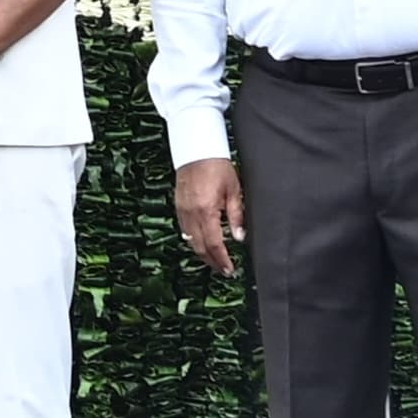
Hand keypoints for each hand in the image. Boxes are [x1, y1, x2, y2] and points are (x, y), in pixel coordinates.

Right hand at [175, 157, 246, 274]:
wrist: (195, 147)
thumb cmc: (216, 165)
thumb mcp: (233, 190)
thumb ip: (236, 216)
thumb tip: (239, 237)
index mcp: (206, 210)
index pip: (214, 244)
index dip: (222, 260)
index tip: (230, 269)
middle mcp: (191, 213)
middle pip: (200, 247)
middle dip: (212, 261)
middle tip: (224, 269)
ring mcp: (182, 209)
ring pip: (190, 240)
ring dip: (202, 253)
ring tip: (215, 260)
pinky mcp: (178, 205)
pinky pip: (184, 229)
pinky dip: (193, 240)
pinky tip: (202, 242)